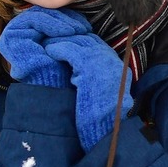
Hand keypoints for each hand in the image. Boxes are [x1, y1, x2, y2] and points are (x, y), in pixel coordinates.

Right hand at [0, 7, 91, 86]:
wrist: (54, 90)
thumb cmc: (63, 70)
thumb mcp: (65, 43)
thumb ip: (62, 27)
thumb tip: (73, 10)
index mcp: (29, 35)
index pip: (49, 16)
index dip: (68, 18)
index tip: (86, 27)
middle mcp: (18, 34)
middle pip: (43, 14)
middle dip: (66, 18)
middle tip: (84, 28)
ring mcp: (11, 35)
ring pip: (39, 15)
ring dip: (62, 21)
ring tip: (78, 31)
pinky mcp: (9, 37)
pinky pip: (33, 20)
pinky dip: (52, 23)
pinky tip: (68, 32)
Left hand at [44, 33, 133, 150]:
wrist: (105, 128)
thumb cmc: (102, 119)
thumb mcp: (104, 93)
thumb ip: (97, 78)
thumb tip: (80, 70)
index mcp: (119, 67)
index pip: (97, 44)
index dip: (80, 42)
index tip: (67, 42)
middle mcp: (112, 60)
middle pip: (88, 39)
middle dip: (70, 38)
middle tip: (53, 38)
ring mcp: (102, 61)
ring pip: (78, 42)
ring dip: (61, 41)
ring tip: (48, 44)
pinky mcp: (88, 65)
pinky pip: (69, 50)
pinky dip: (58, 49)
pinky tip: (49, 51)